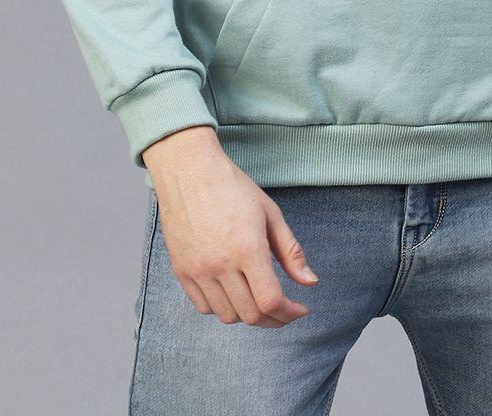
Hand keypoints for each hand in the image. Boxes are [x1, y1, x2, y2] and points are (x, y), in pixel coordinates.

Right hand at [141, 125, 318, 326]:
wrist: (189, 171)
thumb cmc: (232, 187)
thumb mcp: (270, 213)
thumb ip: (291, 251)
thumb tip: (310, 282)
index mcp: (247, 248)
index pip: (271, 301)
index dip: (289, 313)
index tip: (299, 309)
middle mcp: (221, 265)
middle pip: (251, 315)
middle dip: (274, 319)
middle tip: (285, 310)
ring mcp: (198, 270)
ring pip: (227, 316)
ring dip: (248, 315)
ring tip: (259, 300)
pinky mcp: (182, 271)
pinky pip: (203, 307)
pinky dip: (222, 308)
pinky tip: (233, 294)